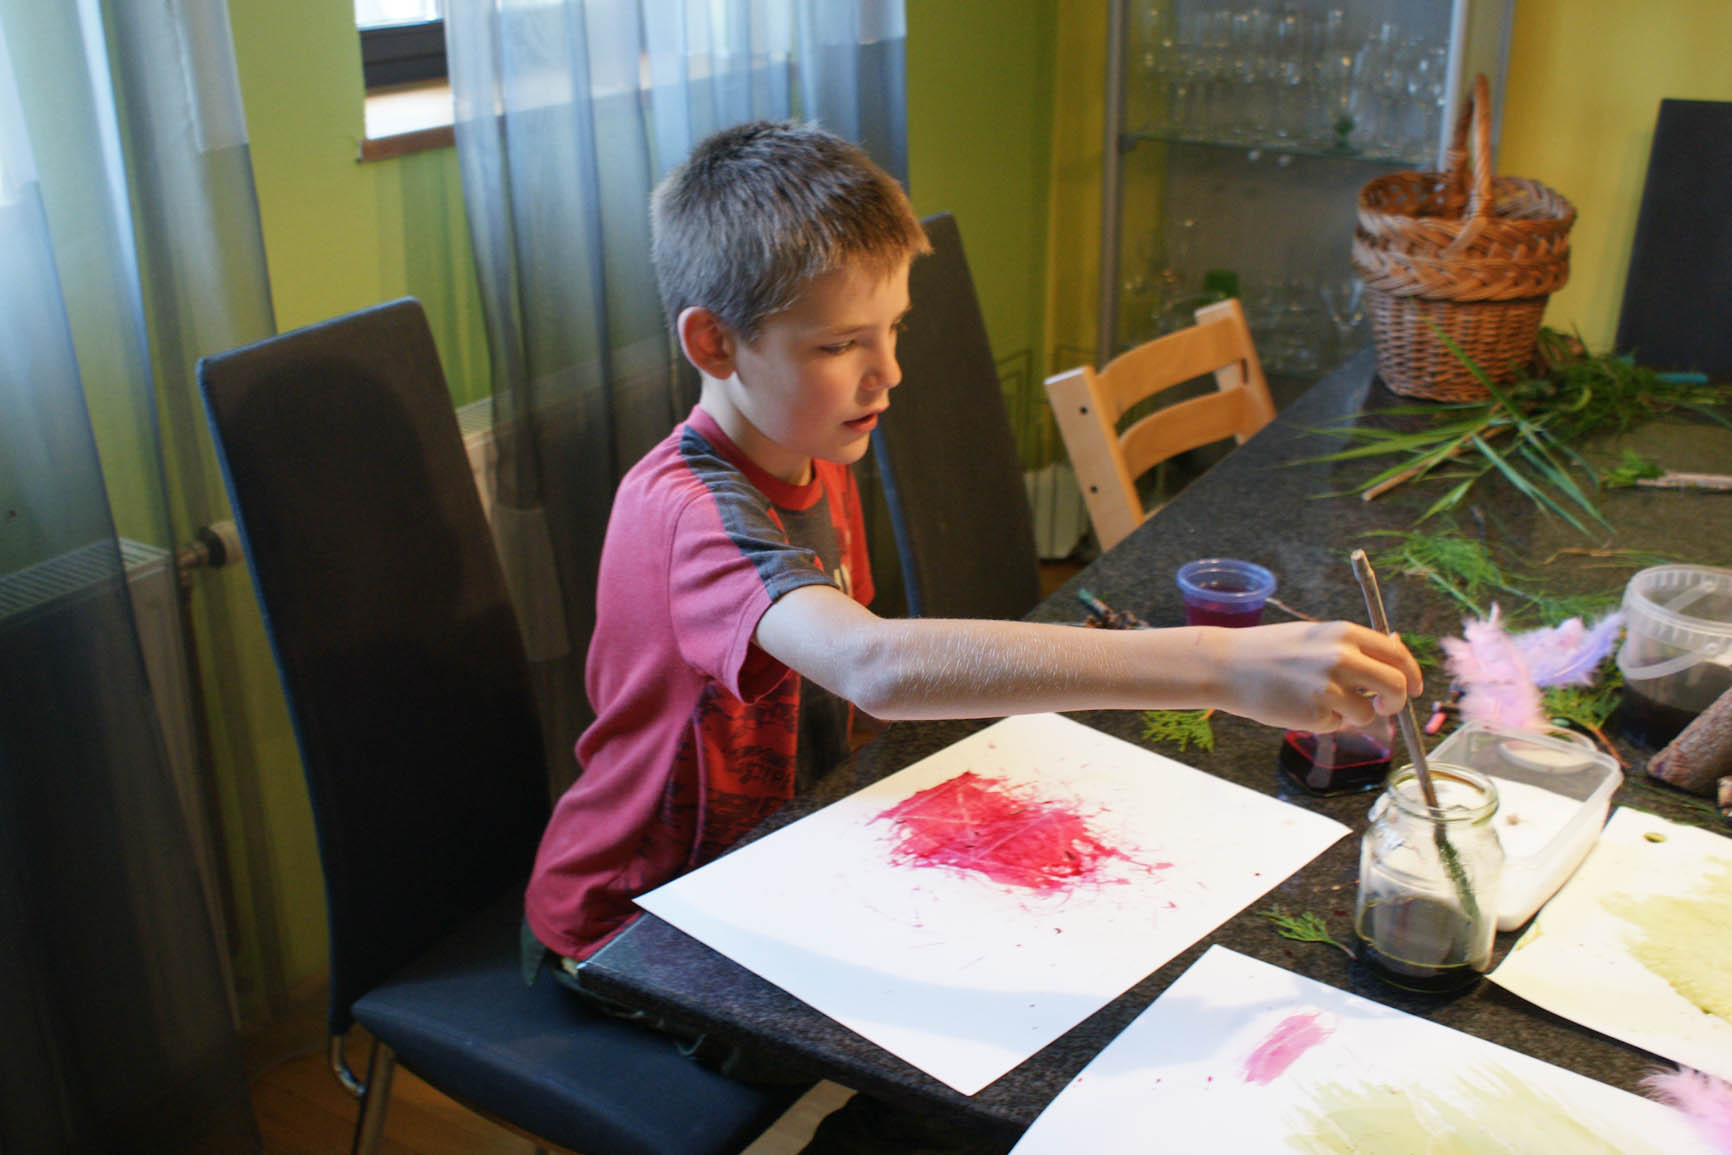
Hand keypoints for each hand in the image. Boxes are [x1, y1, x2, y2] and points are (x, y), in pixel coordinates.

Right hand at [1212, 620, 1421, 731]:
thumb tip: (1391, 663)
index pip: (1397, 654)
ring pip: (1367, 712)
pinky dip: (1323, 722)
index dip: (1412, 674)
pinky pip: (1336, 725)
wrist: (1226, 665)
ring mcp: (1330, 686)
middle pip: (1396, 686)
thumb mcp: (1314, 636)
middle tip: (1384, 707)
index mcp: (1345, 633)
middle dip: (1397, 702)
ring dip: (1351, 714)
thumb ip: (1351, 648)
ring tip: (1318, 702)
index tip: (1415, 687)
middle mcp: (1343, 657)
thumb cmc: (1267, 651)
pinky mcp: (1316, 713)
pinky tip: (1298, 707)